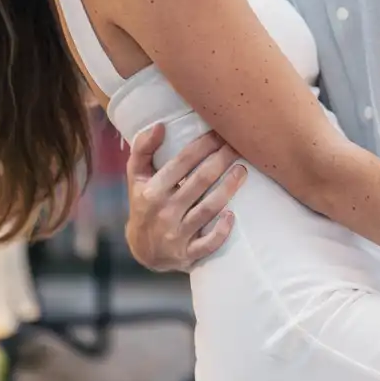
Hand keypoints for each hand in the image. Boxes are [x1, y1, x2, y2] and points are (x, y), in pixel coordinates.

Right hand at [125, 123, 246, 272]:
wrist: (142, 250)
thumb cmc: (144, 204)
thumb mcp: (136, 177)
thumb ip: (142, 149)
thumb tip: (160, 126)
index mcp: (153, 190)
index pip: (182, 162)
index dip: (204, 145)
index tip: (219, 132)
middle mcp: (165, 212)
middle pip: (200, 181)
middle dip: (222, 160)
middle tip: (239, 145)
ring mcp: (177, 234)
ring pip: (208, 208)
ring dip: (228, 188)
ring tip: (242, 170)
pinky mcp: (188, 254)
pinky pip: (208, 244)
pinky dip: (221, 231)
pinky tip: (232, 215)